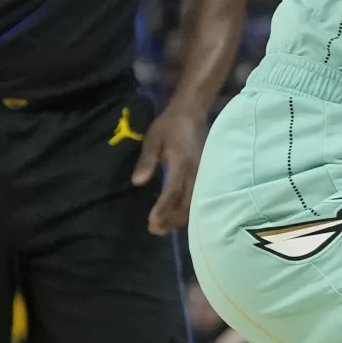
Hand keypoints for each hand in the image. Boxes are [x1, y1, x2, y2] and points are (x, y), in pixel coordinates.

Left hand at [131, 105, 207, 234]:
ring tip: (164, 228)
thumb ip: (146, 161)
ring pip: (194, 203)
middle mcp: (195, 172)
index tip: (151, 222)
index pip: (172, 192)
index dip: (163, 209)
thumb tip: (137, 183)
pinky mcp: (204, 175)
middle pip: (186, 203)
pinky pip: (198, 198)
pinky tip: (177, 216)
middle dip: (171, 219)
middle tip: (155, 230)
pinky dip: (187, 210)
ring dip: (179, 218)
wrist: (192, 112)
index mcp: (181, 164)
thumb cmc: (169, 126)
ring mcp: (202, 174)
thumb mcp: (153, 139)